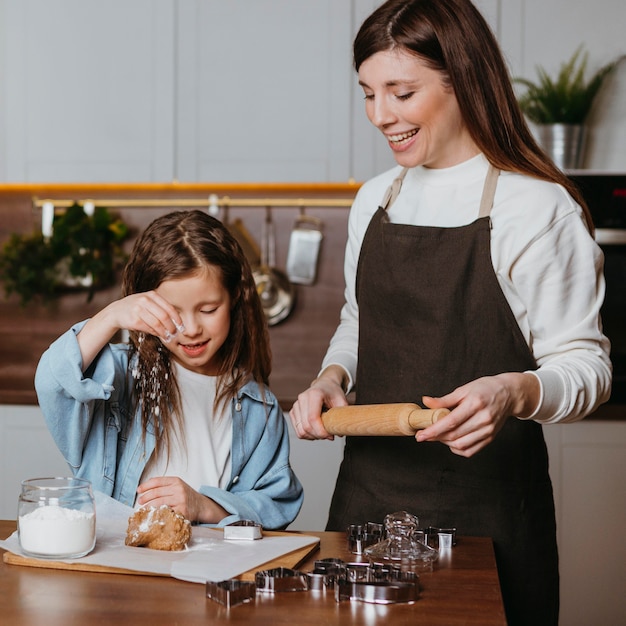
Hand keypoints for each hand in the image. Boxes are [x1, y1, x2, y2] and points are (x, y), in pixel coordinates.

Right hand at [77, 291, 183, 369]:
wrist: (116, 311)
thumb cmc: (136, 307)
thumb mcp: (147, 301)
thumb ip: (160, 308)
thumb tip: (176, 322)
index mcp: (151, 295)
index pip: (169, 308)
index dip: (177, 318)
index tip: (181, 326)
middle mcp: (145, 301)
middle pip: (164, 316)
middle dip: (171, 326)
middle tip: (175, 332)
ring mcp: (138, 310)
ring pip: (157, 324)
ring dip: (164, 332)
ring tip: (168, 336)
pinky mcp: (134, 320)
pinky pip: (149, 329)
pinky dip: (155, 333)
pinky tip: (158, 334)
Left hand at [136, 476, 228, 523]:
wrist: (201, 505)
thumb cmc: (185, 496)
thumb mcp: (177, 486)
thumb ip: (164, 486)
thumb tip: (145, 489)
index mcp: (176, 481)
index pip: (157, 481)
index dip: (146, 485)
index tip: (138, 490)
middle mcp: (179, 489)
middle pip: (157, 492)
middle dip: (145, 497)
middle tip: (140, 502)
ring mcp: (181, 500)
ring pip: (159, 503)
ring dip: (149, 507)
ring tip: (143, 510)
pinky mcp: (182, 511)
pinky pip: (166, 512)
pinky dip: (158, 514)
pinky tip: (153, 515)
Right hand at [289, 366, 348, 439]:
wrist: (325, 385)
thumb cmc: (333, 392)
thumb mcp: (342, 401)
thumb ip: (342, 415)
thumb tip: (340, 432)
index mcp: (314, 394)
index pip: (313, 418)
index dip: (321, 431)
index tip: (331, 436)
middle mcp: (302, 398)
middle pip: (306, 426)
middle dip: (318, 435)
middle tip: (329, 435)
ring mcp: (296, 405)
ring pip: (300, 430)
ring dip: (312, 436)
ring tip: (323, 432)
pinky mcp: (293, 411)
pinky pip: (297, 429)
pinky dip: (307, 434)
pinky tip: (315, 430)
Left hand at [415, 373, 539, 456]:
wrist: (509, 394)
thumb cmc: (485, 389)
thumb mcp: (464, 389)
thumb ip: (444, 399)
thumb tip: (426, 401)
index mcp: (475, 404)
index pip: (450, 422)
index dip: (433, 430)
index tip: (420, 435)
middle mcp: (483, 419)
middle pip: (454, 435)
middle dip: (436, 437)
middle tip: (425, 434)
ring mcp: (488, 430)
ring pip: (461, 445)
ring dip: (445, 443)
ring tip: (438, 436)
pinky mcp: (491, 437)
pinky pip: (471, 450)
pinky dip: (457, 449)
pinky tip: (451, 442)